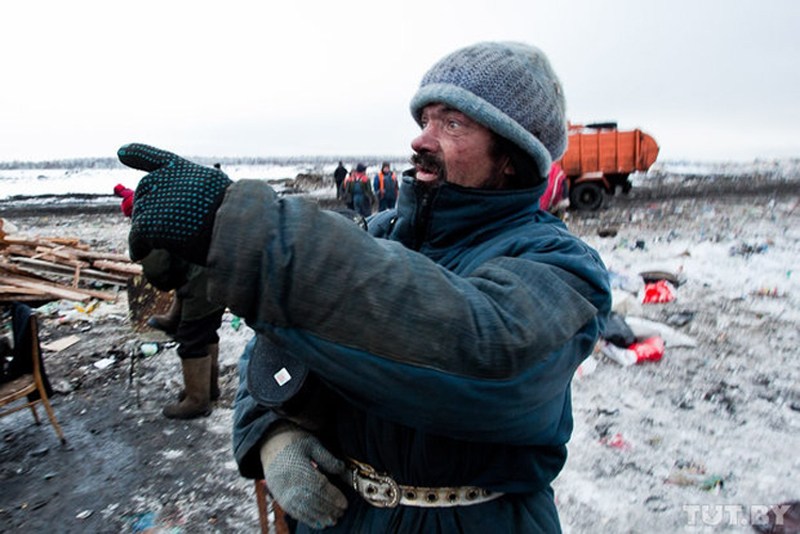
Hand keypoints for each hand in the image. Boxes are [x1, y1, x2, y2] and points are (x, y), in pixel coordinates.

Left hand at [117, 143, 231, 262]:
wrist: (232, 225)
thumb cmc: (232, 211)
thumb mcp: (213, 187)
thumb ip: (191, 188)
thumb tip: (175, 208)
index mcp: (178, 168)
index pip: (151, 157)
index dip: (135, 154)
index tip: (121, 153)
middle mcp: (159, 180)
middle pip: (144, 197)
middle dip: (153, 211)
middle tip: (177, 226)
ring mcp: (151, 202)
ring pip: (140, 220)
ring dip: (152, 231)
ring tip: (176, 239)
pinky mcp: (147, 226)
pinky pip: (136, 240)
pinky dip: (139, 248)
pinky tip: (141, 254)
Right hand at [260, 424, 347, 528]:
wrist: (270, 444)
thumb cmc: (295, 442)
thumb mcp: (312, 443)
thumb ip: (327, 458)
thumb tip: (342, 469)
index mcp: (298, 467)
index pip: (319, 486)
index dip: (333, 497)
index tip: (344, 504)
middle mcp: (289, 481)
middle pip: (312, 500)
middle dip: (328, 508)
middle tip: (341, 513)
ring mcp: (282, 491)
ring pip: (303, 509)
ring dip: (319, 516)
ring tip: (332, 520)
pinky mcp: (279, 497)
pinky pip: (293, 512)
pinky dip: (306, 519)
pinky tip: (318, 522)